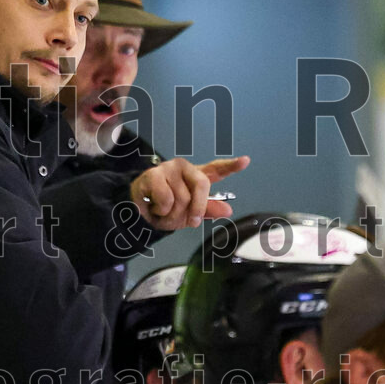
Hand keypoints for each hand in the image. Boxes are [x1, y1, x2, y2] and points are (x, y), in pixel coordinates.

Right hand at [129, 156, 249, 230]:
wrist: (138, 214)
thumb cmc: (166, 210)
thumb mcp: (189, 214)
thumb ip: (208, 210)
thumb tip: (228, 210)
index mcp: (196, 176)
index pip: (216, 169)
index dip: (231, 165)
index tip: (246, 161)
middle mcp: (184, 168)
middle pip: (202, 184)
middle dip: (198, 208)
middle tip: (192, 222)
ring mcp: (168, 169)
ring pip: (182, 197)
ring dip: (173, 214)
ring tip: (164, 212)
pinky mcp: (153, 175)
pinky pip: (166, 199)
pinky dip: (161, 211)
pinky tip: (154, 206)